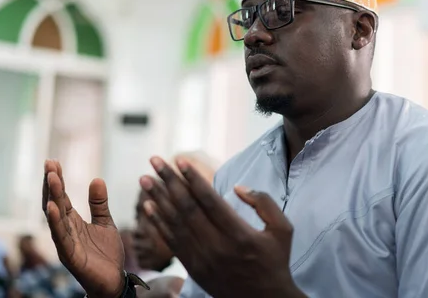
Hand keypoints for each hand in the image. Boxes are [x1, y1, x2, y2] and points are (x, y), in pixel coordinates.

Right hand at [42, 160, 124, 297]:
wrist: (113, 281)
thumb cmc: (106, 254)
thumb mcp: (105, 222)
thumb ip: (99, 203)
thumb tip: (97, 179)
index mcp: (73, 221)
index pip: (63, 197)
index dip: (58, 180)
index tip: (54, 161)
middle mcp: (65, 230)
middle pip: (55, 203)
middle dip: (52, 184)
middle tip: (49, 164)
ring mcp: (65, 242)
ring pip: (55, 217)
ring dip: (52, 197)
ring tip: (51, 178)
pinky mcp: (70, 255)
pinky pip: (61, 236)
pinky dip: (56, 222)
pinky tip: (53, 207)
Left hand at [139, 156, 305, 297]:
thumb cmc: (275, 261)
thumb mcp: (283, 230)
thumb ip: (264, 203)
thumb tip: (238, 187)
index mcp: (239, 234)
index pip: (209, 200)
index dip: (192, 178)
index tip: (179, 160)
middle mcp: (217, 246)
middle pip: (186, 208)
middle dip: (168, 181)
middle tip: (154, 161)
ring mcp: (202, 259)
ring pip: (175, 223)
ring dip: (158, 198)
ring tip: (145, 179)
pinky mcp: (194, 268)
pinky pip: (172, 242)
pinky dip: (158, 223)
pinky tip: (149, 207)